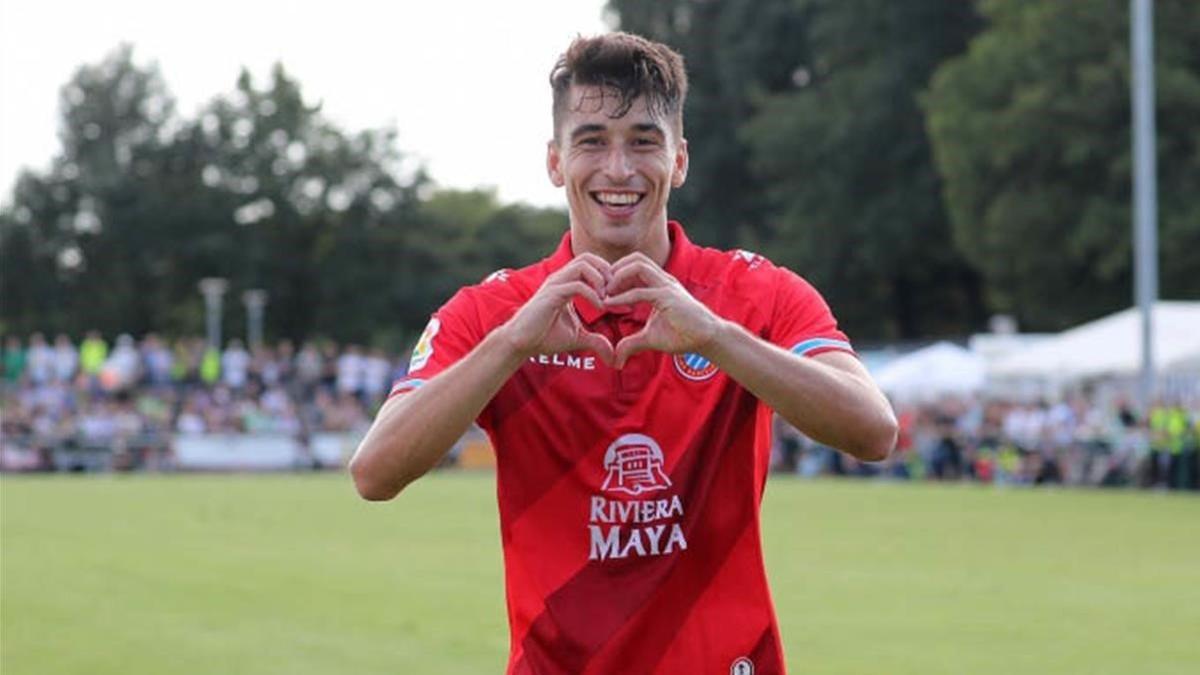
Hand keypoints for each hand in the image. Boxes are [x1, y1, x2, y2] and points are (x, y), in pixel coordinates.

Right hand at [498, 253, 615, 364]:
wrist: (521, 343)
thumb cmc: (544, 337)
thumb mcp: (577, 338)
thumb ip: (596, 341)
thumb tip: (613, 355)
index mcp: (566, 283)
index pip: (590, 264)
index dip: (607, 275)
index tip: (617, 294)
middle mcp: (560, 279)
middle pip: (588, 258)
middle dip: (606, 271)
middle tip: (615, 292)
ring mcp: (555, 285)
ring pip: (583, 265)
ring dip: (601, 280)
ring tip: (607, 299)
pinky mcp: (551, 295)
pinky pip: (577, 285)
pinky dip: (593, 294)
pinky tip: (600, 307)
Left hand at [603, 252, 723, 367]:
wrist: (707, 338)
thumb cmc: (683, 334)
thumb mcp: (650, 338)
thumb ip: (632, 343)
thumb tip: (617, 359)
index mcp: (660, 283)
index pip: (635, 265)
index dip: (617, 274)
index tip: (602, 290)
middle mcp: (663, 280)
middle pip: (635, 259)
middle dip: (614, 269)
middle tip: (599, 287)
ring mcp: (666, 286)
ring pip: (637, 266)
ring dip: (616, 277)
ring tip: (603, 293)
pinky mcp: (668, 297)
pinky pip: (640, 291)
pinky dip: (621, 297)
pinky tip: (609, 305)